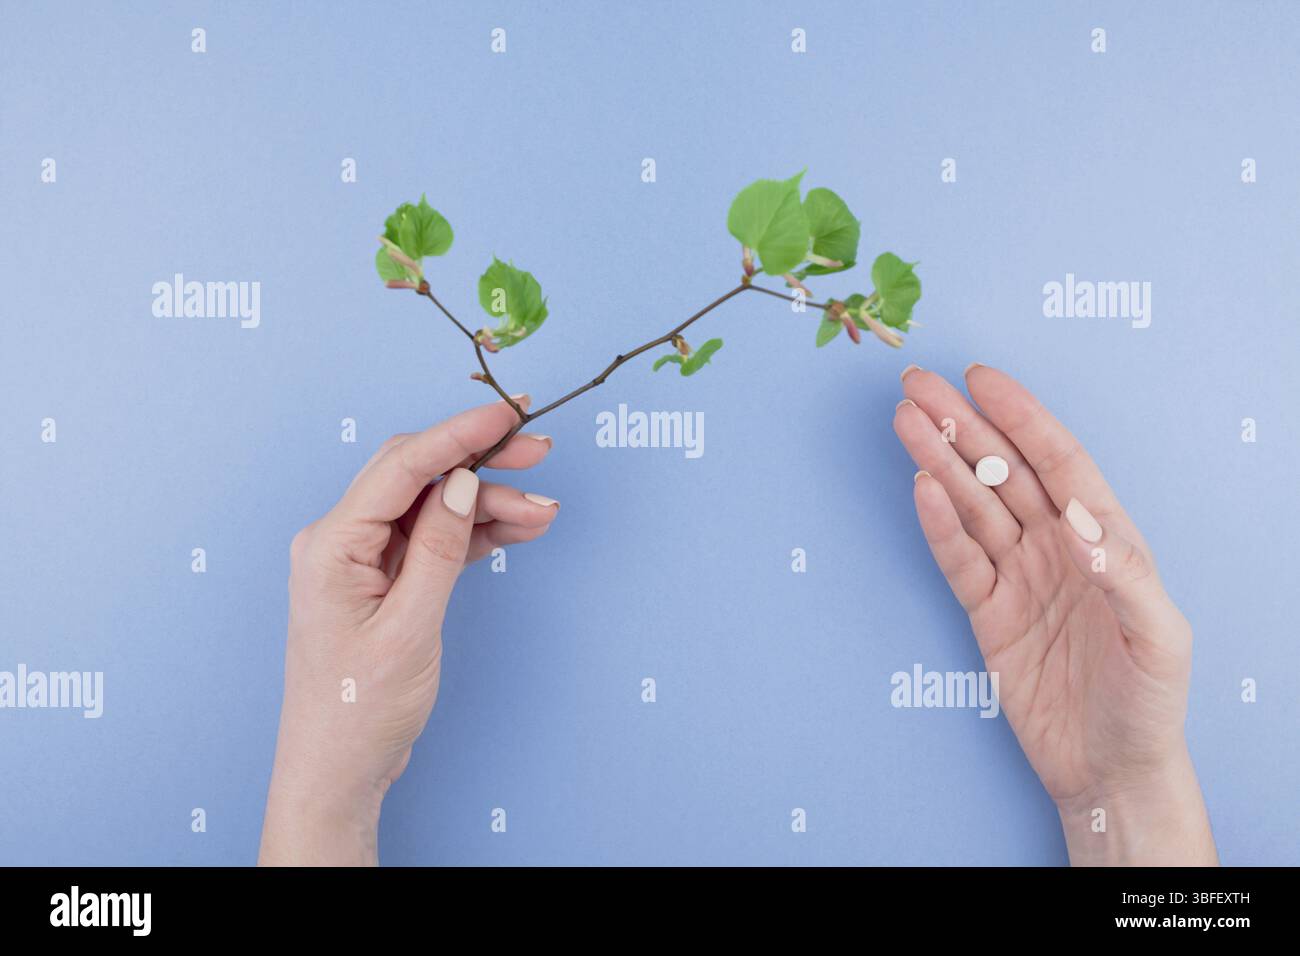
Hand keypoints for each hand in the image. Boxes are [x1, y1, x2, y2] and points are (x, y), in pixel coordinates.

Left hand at [258, 398, 559, 864]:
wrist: (338, 771)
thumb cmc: (358, 710)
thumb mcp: (408, 630)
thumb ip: (439, 551)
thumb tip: (462, 483)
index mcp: (332, 545)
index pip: (401, 467)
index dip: (458, 433)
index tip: (506, 414)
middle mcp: (342, 541)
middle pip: (419, 476)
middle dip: (481, 460)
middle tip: (538, 450)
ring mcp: (364, 561)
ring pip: (435, 508)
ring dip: (489, 503)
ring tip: (544, 511)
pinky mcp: (385, 581)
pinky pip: (436, 540)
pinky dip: (477, 533)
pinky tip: (520, 529)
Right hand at [893, 364, 1216, 865]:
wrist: (1110, 769)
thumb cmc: (1150, 703)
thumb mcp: (1159, 638)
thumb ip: (1124, 574)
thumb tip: (1078, 524)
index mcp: (1104, 538)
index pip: (1059, 462)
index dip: (1021, 418)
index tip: (981, 380)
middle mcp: (1057, 547)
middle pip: (1003, 473)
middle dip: (961, 426)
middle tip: (918, 385)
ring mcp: (1019, 578)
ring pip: (972, 506)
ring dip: (938, 464)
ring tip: (905, 422)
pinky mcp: (988, 613)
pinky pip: (958, 560)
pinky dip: (937, 526)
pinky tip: (918, 488)